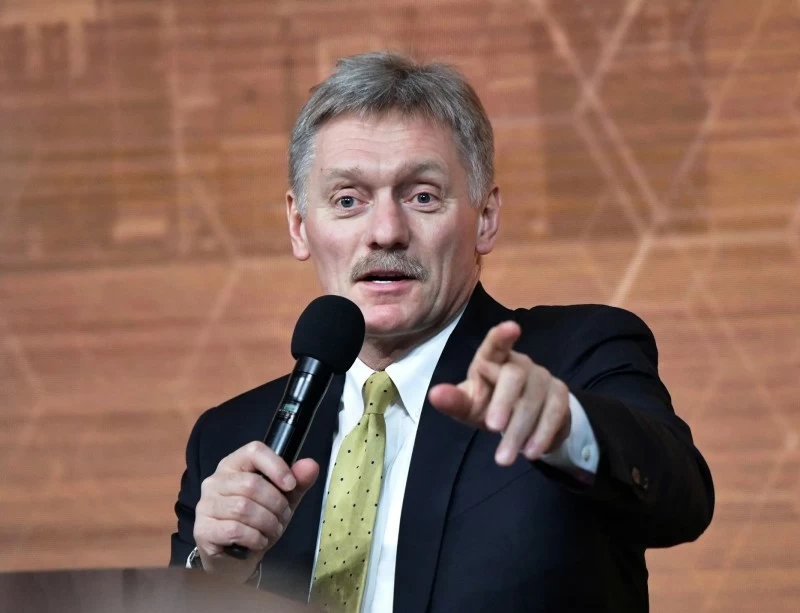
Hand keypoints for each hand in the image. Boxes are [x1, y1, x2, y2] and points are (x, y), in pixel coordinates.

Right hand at [193, 441, 318, 582]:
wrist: (234, 559)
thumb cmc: (257, 523)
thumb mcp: (282, 500)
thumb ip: (297, 483)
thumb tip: (311, 465)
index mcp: (234, 465)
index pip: (254, 451)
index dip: (276, 466)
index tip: (291, 485)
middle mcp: (215, 480)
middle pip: (251, 484)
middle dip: (276, 504)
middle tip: (283, 517)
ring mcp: (205, 504)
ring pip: (243, 508)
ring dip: (267, 523)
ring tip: (273, 530)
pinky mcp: (202, 529)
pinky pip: (234, 529)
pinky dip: (254, 538)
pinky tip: (259, 541)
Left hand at [428, 321, 570, 465]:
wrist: (524, 424)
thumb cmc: (489, 406)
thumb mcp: (468, 407)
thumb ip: (453, 401)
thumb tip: (434, 395)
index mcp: (492, 359)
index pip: (495, 344)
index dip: (502, 336)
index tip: (512, 328)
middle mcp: (519, 363)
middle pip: (514, 376)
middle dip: (503, 403)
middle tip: (492, 429)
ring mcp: (542, 376)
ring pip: (534, 398)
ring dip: (520, 429)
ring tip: (505, 458)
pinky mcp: (559, 394)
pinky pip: (554, 411)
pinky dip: (543, 433)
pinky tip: (531, 452)